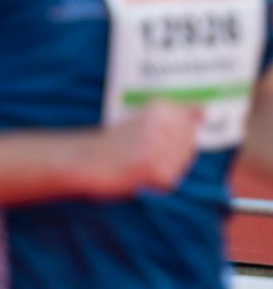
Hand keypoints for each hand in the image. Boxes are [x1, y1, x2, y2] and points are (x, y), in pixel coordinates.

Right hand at [84, 103, 201, 198]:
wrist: (85, 160)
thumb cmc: (112, 140)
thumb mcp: (141, 117)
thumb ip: (174, 114)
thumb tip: (203, 111)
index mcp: (158, 107)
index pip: (191, 115)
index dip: (178, 127)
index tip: (161, 133)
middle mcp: (162, 125)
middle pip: (189, 139)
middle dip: (175, 147)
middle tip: (146, 149)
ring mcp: (161, 148)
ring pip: (183, 160)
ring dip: (167, 164)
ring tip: (141, 160)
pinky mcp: (158, 171)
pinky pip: (170, 179)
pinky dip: (157, 181)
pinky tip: (139, 173)